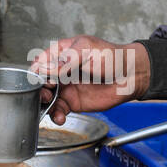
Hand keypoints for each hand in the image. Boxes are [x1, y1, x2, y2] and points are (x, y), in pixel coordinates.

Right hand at [28, 35, 149, 123]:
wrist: (129, 76)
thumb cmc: (112, 56)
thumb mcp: (86, 50)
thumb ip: (66, 61)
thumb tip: (46, 69)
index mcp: (62, 53)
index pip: (41, 61)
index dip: (37, 70)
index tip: (39, 77)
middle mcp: (61, 71)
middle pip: (40, 81)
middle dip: (38, 88)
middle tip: (46, 91)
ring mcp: (66, 87)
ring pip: (46, 97)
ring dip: (44, 103)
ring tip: (50, 105)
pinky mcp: (73, 102)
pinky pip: (58, 110)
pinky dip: (55, 115)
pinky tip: (60, 116)